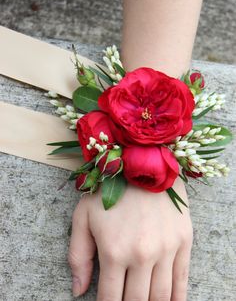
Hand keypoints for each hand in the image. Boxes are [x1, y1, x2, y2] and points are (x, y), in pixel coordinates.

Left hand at [68, 177, 192, 299]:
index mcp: (113, 251)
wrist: (143, 160)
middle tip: (124, 300)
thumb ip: (78, 256)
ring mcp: (166, 249)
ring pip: (160, 297)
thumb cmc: (110, 187)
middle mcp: (141, 255)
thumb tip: (78, 291)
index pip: (110, 299)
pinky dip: (176, 299)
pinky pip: (182, 281)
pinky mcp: (183, 241)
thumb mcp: (83, 217)